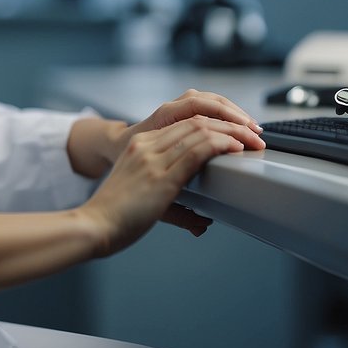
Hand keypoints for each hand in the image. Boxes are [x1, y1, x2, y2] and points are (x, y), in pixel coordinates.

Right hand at [78, 91, 265, 255]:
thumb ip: (176, 209)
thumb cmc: (114, 218)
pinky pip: (198, 150)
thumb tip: (201, 224)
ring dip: (234, 133)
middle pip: (197, 120)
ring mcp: (153, 157)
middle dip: (231, 125)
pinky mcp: (161, 175)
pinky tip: (236, 150)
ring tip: (253, 141)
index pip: (186, 122)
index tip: (238, 135)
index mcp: (141, 145)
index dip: (217, 125)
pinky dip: (222, 146)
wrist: (92, 227)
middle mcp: (147, 145)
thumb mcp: (144, 200)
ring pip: (201, 130)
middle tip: (254, 134)